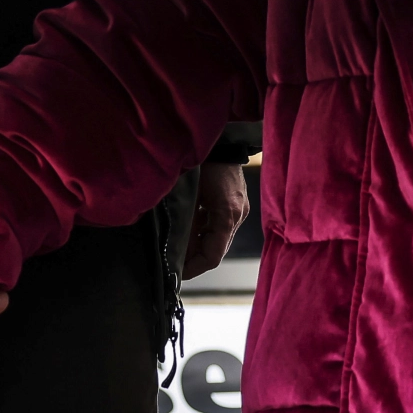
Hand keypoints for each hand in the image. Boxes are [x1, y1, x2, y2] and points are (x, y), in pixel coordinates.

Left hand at [181, 161, 249, 277]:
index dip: (194, 268)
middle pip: (216, 250)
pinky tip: (188, 229)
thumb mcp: (188, 192)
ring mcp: (240, 209)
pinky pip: (220, 226)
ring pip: (218, 239)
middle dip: (194, 259)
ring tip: (177, 250)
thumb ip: (183, 221)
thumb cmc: (202, 161)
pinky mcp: (237, 203)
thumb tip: (174, 248)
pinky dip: (204, 232)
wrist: (222, 138)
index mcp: (227, 214)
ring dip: (198, 245)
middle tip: (173, 265)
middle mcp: (238, 215)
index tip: (177, 274)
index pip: (213, 255)